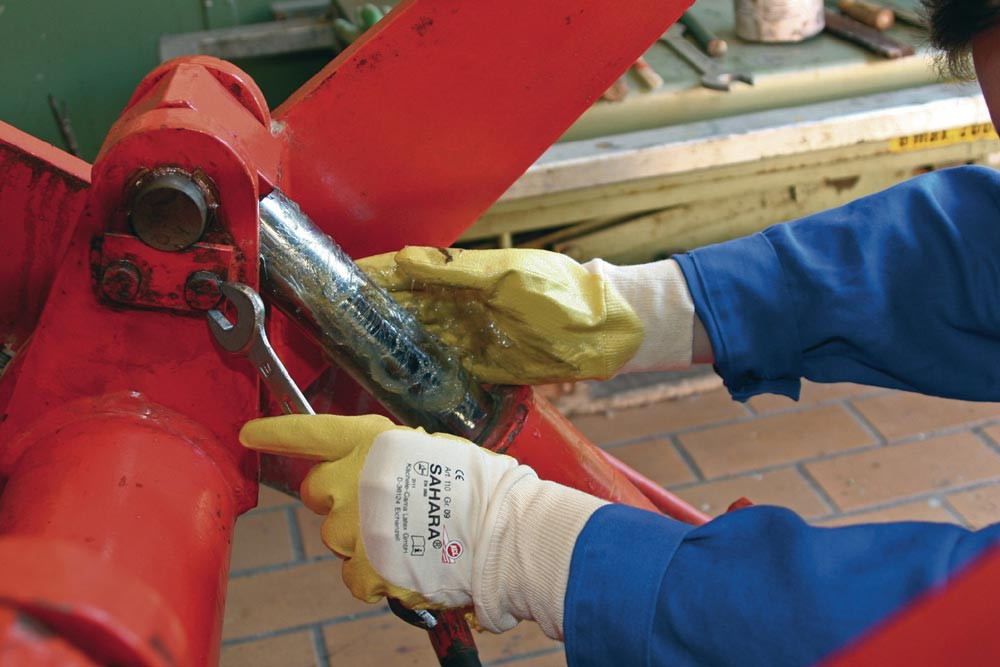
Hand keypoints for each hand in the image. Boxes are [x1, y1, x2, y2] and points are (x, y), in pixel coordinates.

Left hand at [239, 413, 606, 637]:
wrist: (503, 529)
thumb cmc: (480, 486)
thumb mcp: (431, 451)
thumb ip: (390, 462)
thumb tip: (375, 479)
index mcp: (374, 440)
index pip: (312, 431)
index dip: (277, 432)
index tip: (251, 434)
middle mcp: (355, 477)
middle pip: (317, 492)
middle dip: (338, 501)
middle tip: (378, 510)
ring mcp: (355, 524)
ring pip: (336, 538)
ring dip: (362, 542)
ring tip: (409, 541)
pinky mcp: (364, 566)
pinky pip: (353, 577)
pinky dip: (373, 579)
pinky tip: (406, 569)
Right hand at [356, 247, 642, 383]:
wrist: (605, 331)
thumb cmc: (560, 292)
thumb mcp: (509, 275)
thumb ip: (456, 270)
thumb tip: (404, 258)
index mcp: (463, 277)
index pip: (407, 273)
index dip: (373, 276)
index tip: (335, 281)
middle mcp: (460, 307)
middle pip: (405, 310)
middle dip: (370, 316)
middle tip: (330, 327)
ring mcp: (470, 338)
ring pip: (418, 342)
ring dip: (389, 348)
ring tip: (350, 356)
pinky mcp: (484, 369)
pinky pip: (444, 371)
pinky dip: (420, 375)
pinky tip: (394, 382)